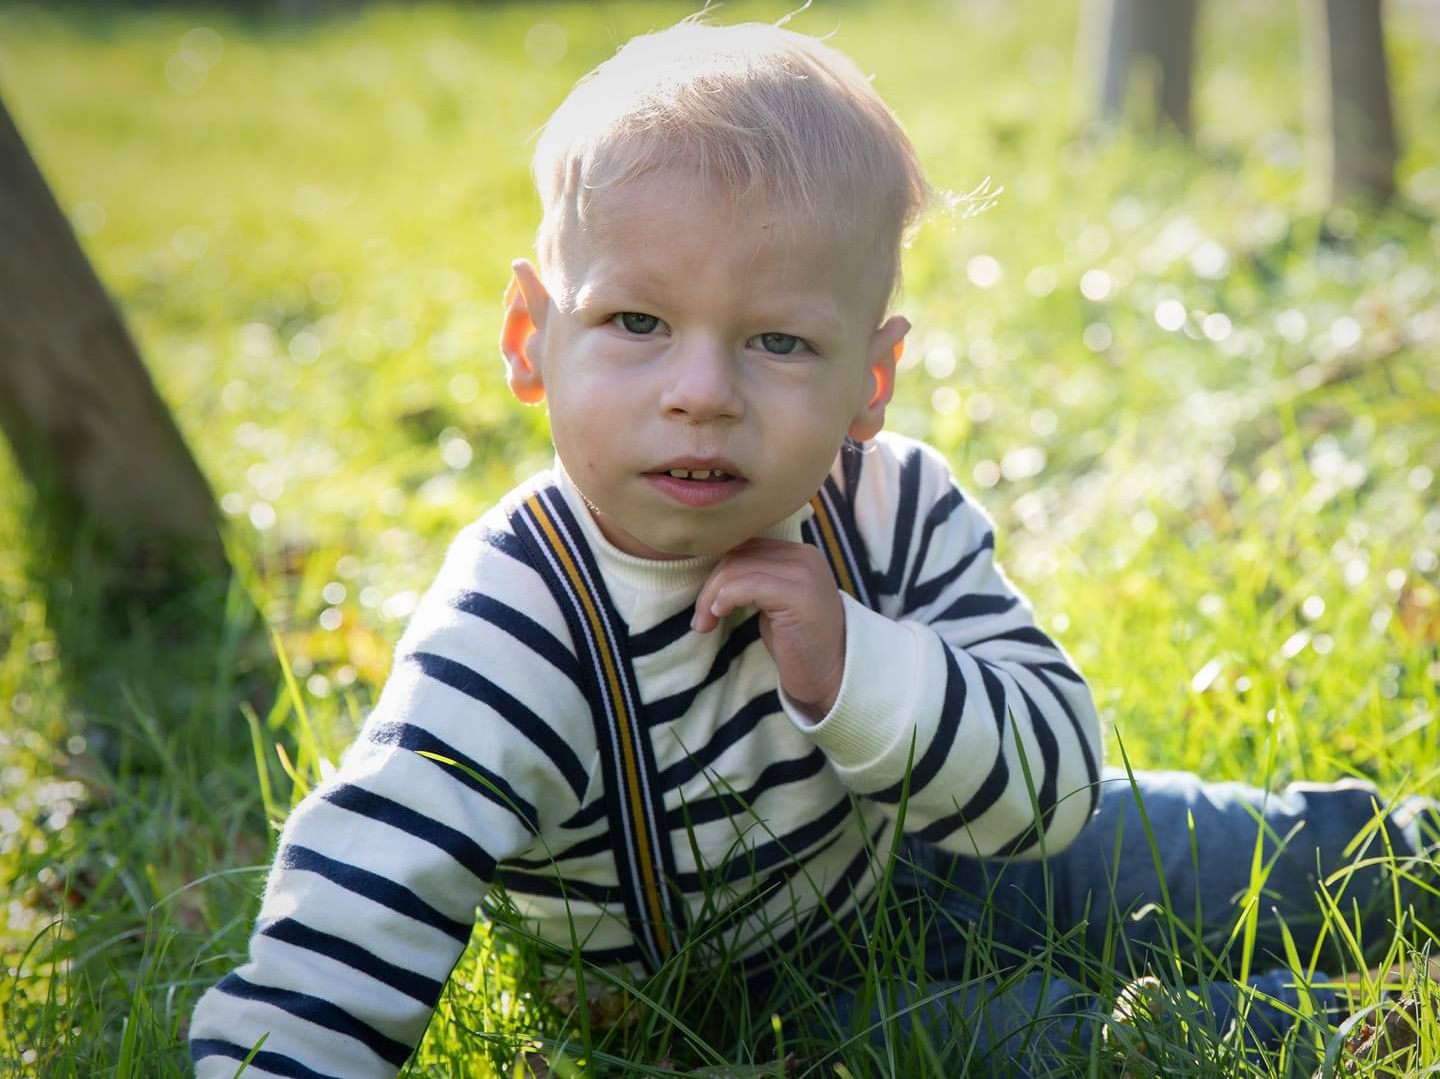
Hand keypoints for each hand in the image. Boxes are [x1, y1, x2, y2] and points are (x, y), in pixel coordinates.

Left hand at [691, 538, 845, 720]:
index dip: (719, 571)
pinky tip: (718, 616)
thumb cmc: (798, 644)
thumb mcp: (774, 603)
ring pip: (738, 567)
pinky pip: (747, 585)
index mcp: (800, 554)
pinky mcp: (797, 595)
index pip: (746, 546)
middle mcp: (805, 556)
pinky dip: (724, 599)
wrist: (832, 677)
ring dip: (711, 596)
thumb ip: (755, 580)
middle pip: (740, 554)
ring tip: (704, 623)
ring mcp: (804, 573)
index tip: (705, 602)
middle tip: (700, 619)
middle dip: (711, 585)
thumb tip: (714, 573)